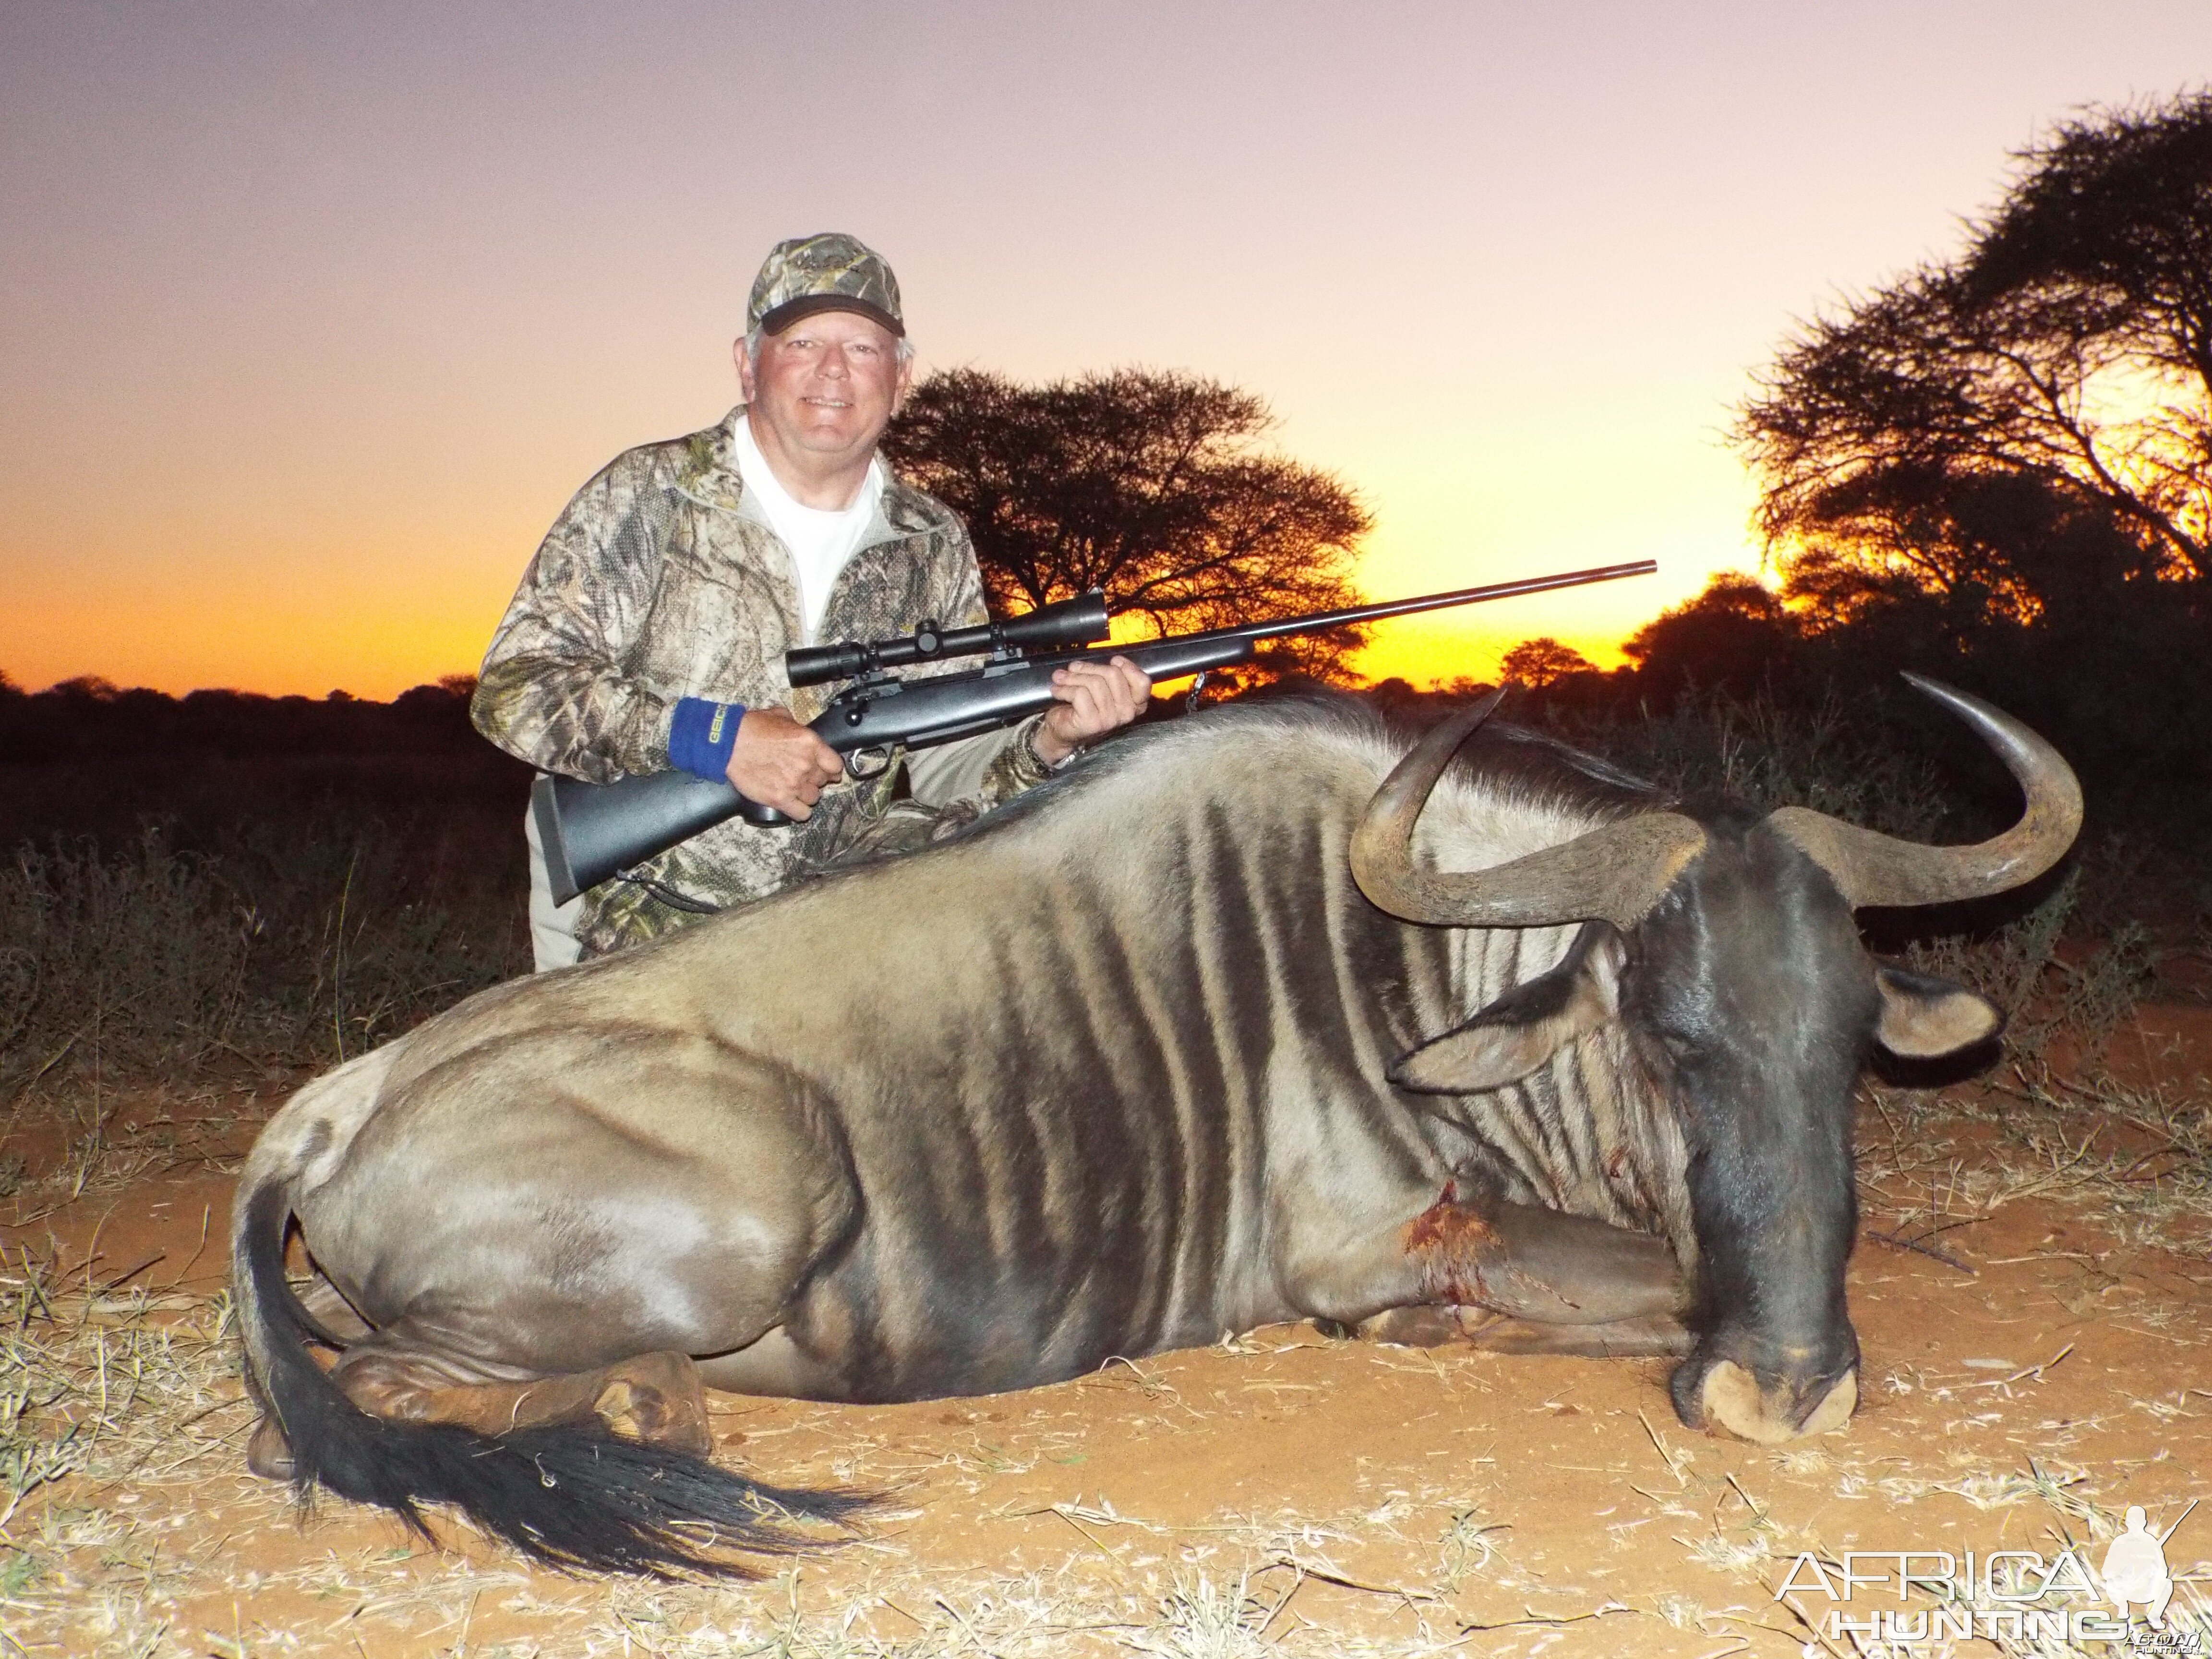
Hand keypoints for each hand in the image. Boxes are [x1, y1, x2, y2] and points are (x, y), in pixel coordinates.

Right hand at [726, 708, 843, 819]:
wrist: (728, 743)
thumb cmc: (751, 728)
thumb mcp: (781, 716)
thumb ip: (798, 727)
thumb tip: (802, 731)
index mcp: (810, 743)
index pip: (836, 764)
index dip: (831, 768)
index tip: (828, 771)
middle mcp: (806, 764)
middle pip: (824, 781)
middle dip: (815, 779)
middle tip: (803, 776)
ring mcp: (794, 784)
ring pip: (814, 797)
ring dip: (806, 794)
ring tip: (794, 788)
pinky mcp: (779, 799)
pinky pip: (802, 813)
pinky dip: (799, 811)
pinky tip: (793, 805)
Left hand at [1034, 655, 1151, 764]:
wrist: (1062, 730)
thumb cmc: (1082, 706)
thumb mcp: (1102, 687)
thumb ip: (1110, 675)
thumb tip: (1107, 660)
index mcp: (1134, 704)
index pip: (1142, 682)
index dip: (1128, 667)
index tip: (1113, 661)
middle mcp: (1126, 713)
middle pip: (1113, 675)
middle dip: (1089, 668)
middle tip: (1073, 669)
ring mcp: (1110, 719)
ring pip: (1095, 682)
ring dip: (1072, 677)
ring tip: (1061, 679)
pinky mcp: (1092, 723)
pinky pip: (1080, 693)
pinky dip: (1064, 689)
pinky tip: (1057, 690)